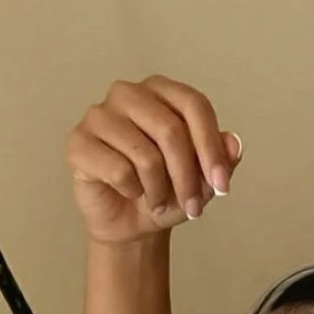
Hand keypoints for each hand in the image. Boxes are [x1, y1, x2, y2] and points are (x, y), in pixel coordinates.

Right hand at [66, 75, 242, 243]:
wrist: (132, 222)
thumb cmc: (167, 191)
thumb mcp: (203, 180)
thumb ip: (221, 159)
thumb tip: (234, 143)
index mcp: (162, 92)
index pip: (194, 105)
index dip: (212, 148)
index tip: (223, 185)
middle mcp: (129, 94)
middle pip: (170, 130)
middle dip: (188, 178)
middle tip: (194, 208)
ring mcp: (99, 115)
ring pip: (145, 154)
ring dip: (161, 190)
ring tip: (160, 202)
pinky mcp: (79, 141)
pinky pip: (118, 170)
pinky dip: (133, 191)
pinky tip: (131, 193)